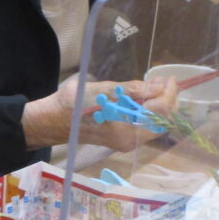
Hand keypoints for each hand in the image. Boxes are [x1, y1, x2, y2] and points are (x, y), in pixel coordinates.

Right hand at [23, 76, 176, 151]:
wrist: (50, 121)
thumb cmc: (71, 106)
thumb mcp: (102, 92)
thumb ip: (132, 90)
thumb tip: (158, 87)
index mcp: (126, 132)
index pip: (160, 113)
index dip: (168, 94)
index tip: (167, 78)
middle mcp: (130, 141)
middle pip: (162, 121)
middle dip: (166, 99)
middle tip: (162, 80)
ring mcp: (126, 141)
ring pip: (154, 123)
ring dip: (157, 103)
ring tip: (152, 85)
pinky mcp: (121, 138)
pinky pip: (143, 124)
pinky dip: (147, 109)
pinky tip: (141, 96)